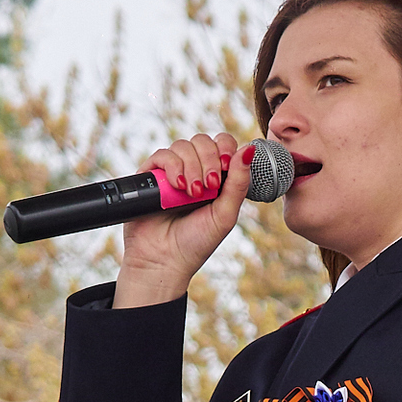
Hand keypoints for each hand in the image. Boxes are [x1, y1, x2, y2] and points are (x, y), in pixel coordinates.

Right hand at [114, 132, 248, 308]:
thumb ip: (238, 183)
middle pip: (204, 141)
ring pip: (183, 145)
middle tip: (210, 186)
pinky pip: (163, 155)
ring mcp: (172, 172)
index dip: (226, 148)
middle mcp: (194, 170)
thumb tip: (250, 149)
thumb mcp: (225, 214)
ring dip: (192, 166)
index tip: (226, 166)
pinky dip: (173, 166)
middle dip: (210, 160)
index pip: (223, 144)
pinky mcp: (151, 175)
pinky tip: (178, 185)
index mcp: (216, 177)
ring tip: (191, 193)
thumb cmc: (196, 242)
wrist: (164, 260)